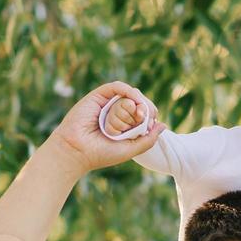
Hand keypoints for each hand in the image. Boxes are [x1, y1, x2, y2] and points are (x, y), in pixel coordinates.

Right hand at [50, 82, 166, 172]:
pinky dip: (128, 90)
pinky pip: (117, 86)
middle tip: (141, 118)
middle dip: (145, 108)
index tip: (149, 124)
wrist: (77, 151)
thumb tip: (164, 125)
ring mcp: (108, 103)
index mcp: (125, 125)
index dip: (150, 114)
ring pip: (130, 94)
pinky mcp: (98, 96)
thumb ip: (148, 140)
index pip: (144, 113)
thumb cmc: (101, 153)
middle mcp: (117, 113)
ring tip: (135, 114)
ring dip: (135, 103)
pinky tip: (133, 100)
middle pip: (139, 102)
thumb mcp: (131, 149)